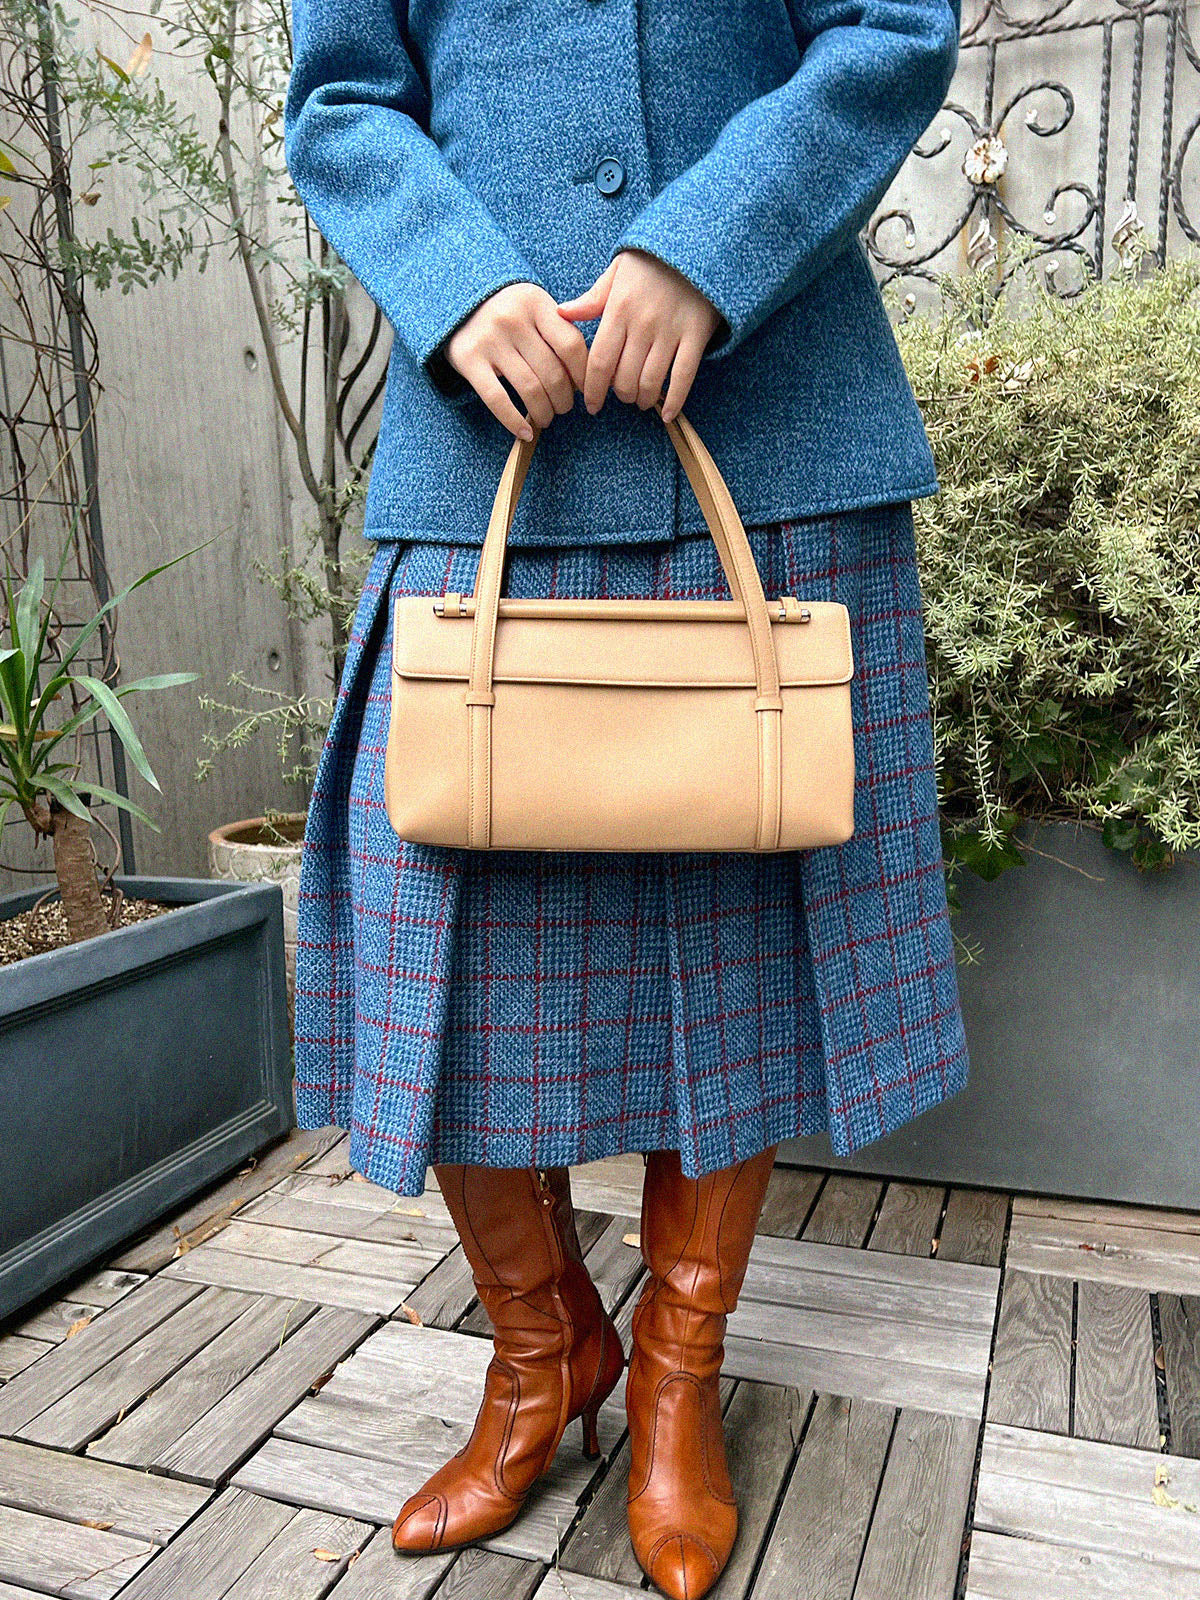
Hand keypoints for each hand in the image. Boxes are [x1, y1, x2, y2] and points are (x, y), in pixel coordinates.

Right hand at [445, 281, 587, 439]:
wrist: (458, 300)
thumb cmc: (510, 311)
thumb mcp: (536, 307)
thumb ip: (559, 331)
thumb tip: (586, 378)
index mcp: (536, 303)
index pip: (571, 347)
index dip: (584, 376)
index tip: (585, 391)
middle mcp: (513, 319)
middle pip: (552, 373)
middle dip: (564, 399)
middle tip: (564, 407)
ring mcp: (490, 339)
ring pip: (530, 389)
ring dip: (544, 412)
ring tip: (546, 417)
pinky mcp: (469, 360)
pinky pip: (497, 399)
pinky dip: (514, 422)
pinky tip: (525, 432)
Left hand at [557, 249, 721, 420]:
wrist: (698, 246)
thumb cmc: (651, 263)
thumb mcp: (617, 273)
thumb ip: (592, 299)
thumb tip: (561, 313)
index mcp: (618, 309)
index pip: (599, 361)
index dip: (592, 389)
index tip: (591, 404)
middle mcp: (643, 324)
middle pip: (624, 377)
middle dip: (619, 395)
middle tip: (619, 396)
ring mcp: (671, 332)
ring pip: (651, 381)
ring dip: (642, 399)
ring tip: (638, 400)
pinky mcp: (695, 336)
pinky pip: (683, 377)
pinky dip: (674, 400)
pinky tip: (666, 414)